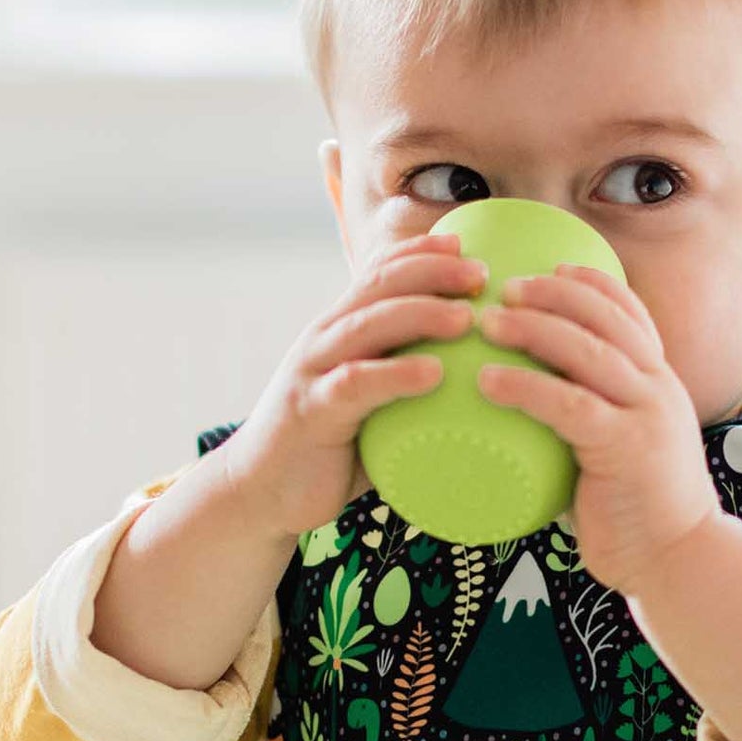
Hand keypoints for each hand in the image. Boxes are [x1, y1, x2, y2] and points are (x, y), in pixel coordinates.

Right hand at [216, 230, 484, 539]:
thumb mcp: (370, 405)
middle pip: (380, 286)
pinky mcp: (311, 411)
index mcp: (340, 330)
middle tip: (482, 273)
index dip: (422, 253)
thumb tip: (476, 385)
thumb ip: (405, 385)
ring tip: (466, 317)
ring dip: (420, 314)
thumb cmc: (329, 449)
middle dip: (432, 271)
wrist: (259, 491)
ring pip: (369, 324)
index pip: (379, 273)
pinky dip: (395, 375)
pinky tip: (433, 373)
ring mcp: (315, 372)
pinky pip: (356, 384)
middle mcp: (325, 339)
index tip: (467, 248)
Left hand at [475, 264, 718, 592]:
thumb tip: (530, 407)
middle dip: (553, 293)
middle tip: (506, 287)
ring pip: (588, 351)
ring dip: (534, 329)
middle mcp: (659, 387)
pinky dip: (526, 387)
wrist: (679, 558)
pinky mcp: (626, 447)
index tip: (552, 266)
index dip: (591, 283)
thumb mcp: (621, 449)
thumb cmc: (637, 511)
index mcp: (660, 382)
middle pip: (605, 319)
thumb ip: (590, 421)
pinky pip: (569, 405)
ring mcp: (646, 414)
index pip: (630, 314)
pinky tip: (489, 381)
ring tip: (489, 322)